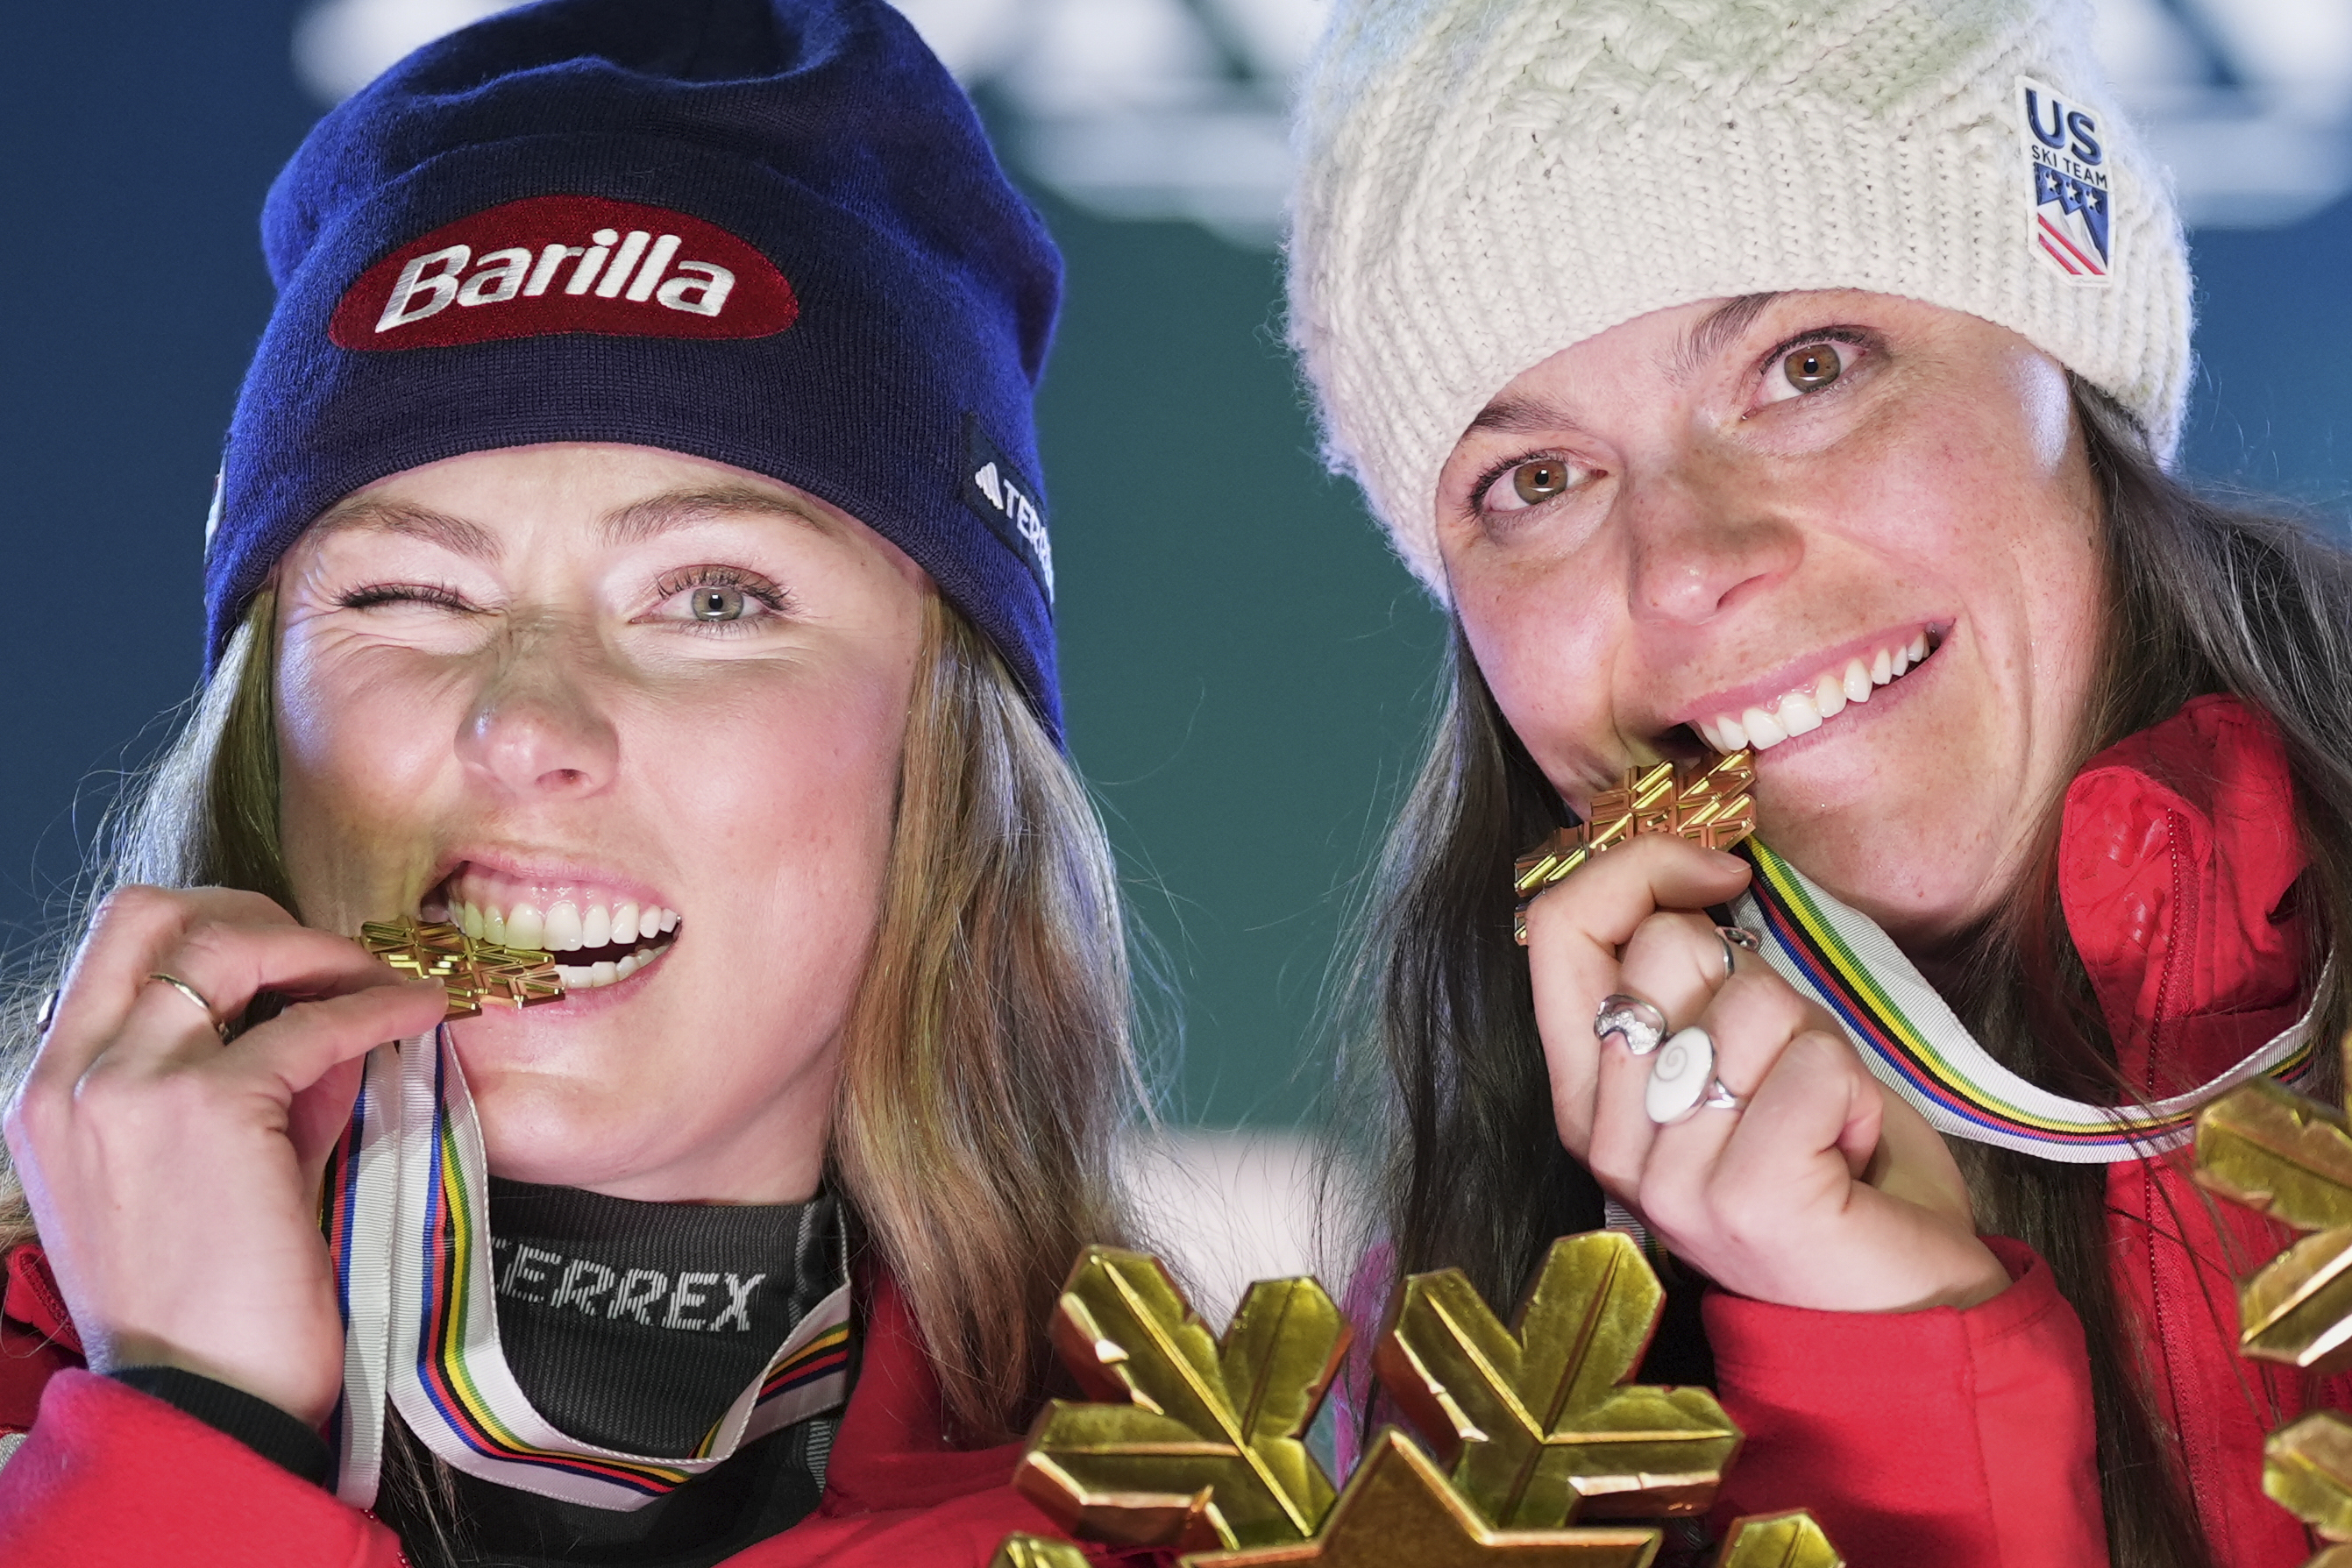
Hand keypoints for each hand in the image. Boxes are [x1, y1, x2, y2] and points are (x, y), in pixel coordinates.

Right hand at [2, 886, 448, 1424]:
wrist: (201, 1401)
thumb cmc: (207, 1304)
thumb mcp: (196, 1171)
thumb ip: (245, 1084)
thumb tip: (324, 1014)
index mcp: (45, 1091)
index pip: (113, 944)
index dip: (208, 927)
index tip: (284, 956)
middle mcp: (68, 1075)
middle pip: (148, 909)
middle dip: (249, 910)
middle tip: (329, 953)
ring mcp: (126, 1084)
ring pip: (224, 942)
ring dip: (317, 948)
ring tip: (382, 978)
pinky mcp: (205, 1107)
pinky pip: (308, 1021)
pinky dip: (376, 1002)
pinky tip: (421, 1009)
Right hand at [1523, 836, 2008, 1313]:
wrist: (1903, 1312)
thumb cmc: (1827, 1169)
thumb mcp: (1737, 1056)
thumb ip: (1690, 986)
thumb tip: (1691, 881)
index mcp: (1586, 1096)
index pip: (1556, 928)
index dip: (1638, 866)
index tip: (1719, 875)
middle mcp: (1604, 1139)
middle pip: (1667, 947)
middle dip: (1760, 980)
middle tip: (1785, 1074)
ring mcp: (1666, 1176)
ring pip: (1756, 1001)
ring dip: (1820, 1046)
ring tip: (1822, 1123)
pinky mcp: (1742, 1198)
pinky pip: (1817, 1066)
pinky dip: (1858, 1097)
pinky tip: (1847, 1157)